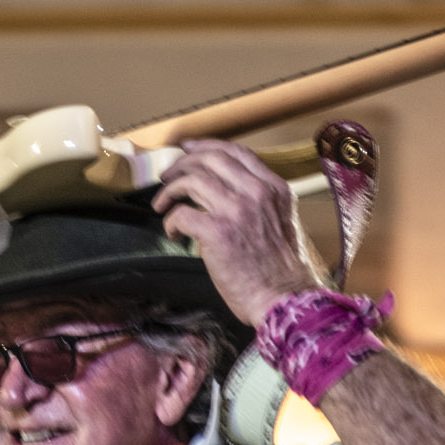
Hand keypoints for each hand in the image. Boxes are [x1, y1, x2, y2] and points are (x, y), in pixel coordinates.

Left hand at [151, 139, 321, 328]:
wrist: (284, 298)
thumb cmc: (280, 270)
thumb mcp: (281, 221)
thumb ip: (258, 201)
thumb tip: (224, 193)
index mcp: (274, 188)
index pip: (236, 152)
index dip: (206, 146)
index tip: (188, 148)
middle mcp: (257, 192)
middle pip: (210, 159)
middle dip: (182, 164)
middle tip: (167, 176)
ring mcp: (236, 210)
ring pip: (192, 180)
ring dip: (169, 190)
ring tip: (161, 203)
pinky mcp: (217, 232)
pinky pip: (181, 214)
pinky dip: (170, 221)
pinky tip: (173, 233)